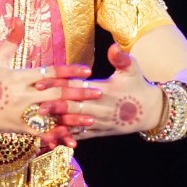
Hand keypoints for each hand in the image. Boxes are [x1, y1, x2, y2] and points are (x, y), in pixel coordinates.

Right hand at [0, 20, 100, 149]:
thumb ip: (11, 41)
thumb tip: (17, 18)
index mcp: (20, 76)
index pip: (50, 72)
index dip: (70, 71)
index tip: (88, 71)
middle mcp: (22, 93)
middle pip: (56, 93)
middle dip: (79, 93)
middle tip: (98, 92)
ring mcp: (20, 112)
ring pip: (51, 115)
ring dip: (72, 118)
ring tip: (91, 120)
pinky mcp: (17, 127)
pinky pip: (40, 133)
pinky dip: (55, 137)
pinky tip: (71, 141)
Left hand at [38, 43, 163, 143]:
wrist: (149, 111)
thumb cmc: (138, 86)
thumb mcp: (133, 69)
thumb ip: (122, 59)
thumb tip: (114, 47)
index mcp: (104, 90)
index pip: (77, 86)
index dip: (59, 84)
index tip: (42, 82)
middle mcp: (99, 108)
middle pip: (73, 107)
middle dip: (54, 107)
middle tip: (36, 106)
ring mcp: (98, 122)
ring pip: (74, 124)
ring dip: (57, 125)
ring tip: (40, 125)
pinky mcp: (98, 132)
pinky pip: (80, 136)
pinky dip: (66, 138)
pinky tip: (51, 139)